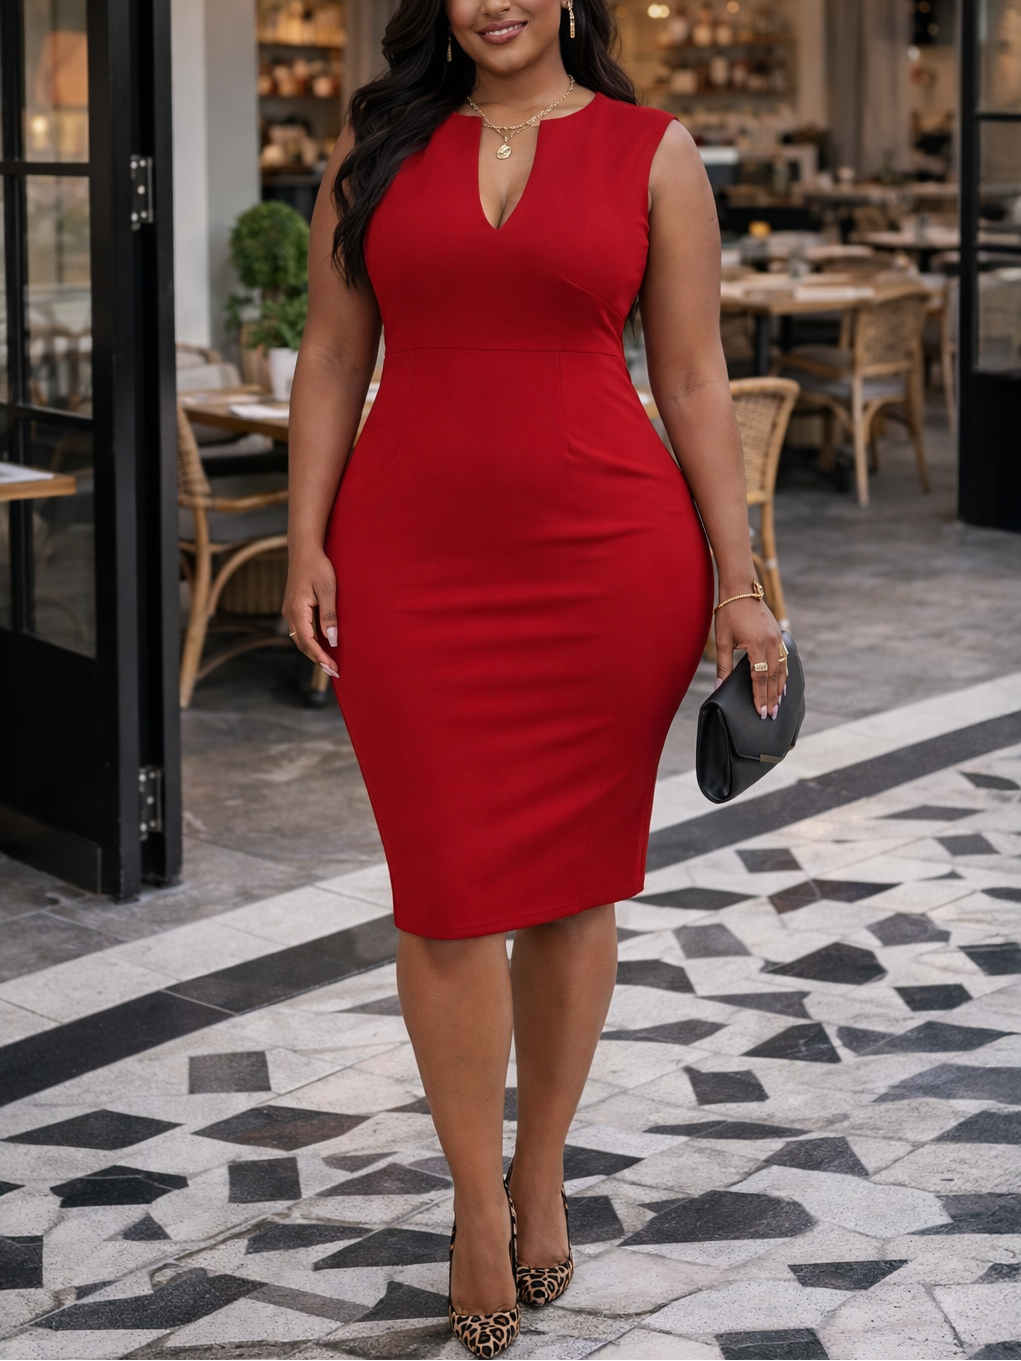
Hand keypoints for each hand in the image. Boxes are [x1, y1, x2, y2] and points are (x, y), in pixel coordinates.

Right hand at [282, 549, 338, 678]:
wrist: (304, 550)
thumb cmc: (318, 567)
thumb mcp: (328, 590)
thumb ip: (329, 616)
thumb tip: (332, 640)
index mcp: (297, 610)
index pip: (308, 642)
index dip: (320, 657)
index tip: (333, 668)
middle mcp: (289, 613)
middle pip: (302, 645)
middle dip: (317, 660)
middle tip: (335, 672)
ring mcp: (290, 611)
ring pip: (300, 639)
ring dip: (314, 653)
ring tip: (329, 664)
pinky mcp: (294, 608)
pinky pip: (301, 631)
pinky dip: (311, 642)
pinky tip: (322, 647)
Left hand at [714, 593, 784, 718]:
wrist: (741, 589)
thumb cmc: (728, 613)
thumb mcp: (723, 641)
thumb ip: (723, 666)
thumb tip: (719, 688)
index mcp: (756, 646)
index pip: (759, 679)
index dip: (760, 698)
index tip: (761, 712)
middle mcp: (771, 644)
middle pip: (773, 677)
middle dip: (772, 698)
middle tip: (771, 715)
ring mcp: (777, 639)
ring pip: (782, 669)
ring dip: (780, 688)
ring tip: (778, 704)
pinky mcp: (778, 635)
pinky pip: (784, 658)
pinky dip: (784, 673)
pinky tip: (783, 683)